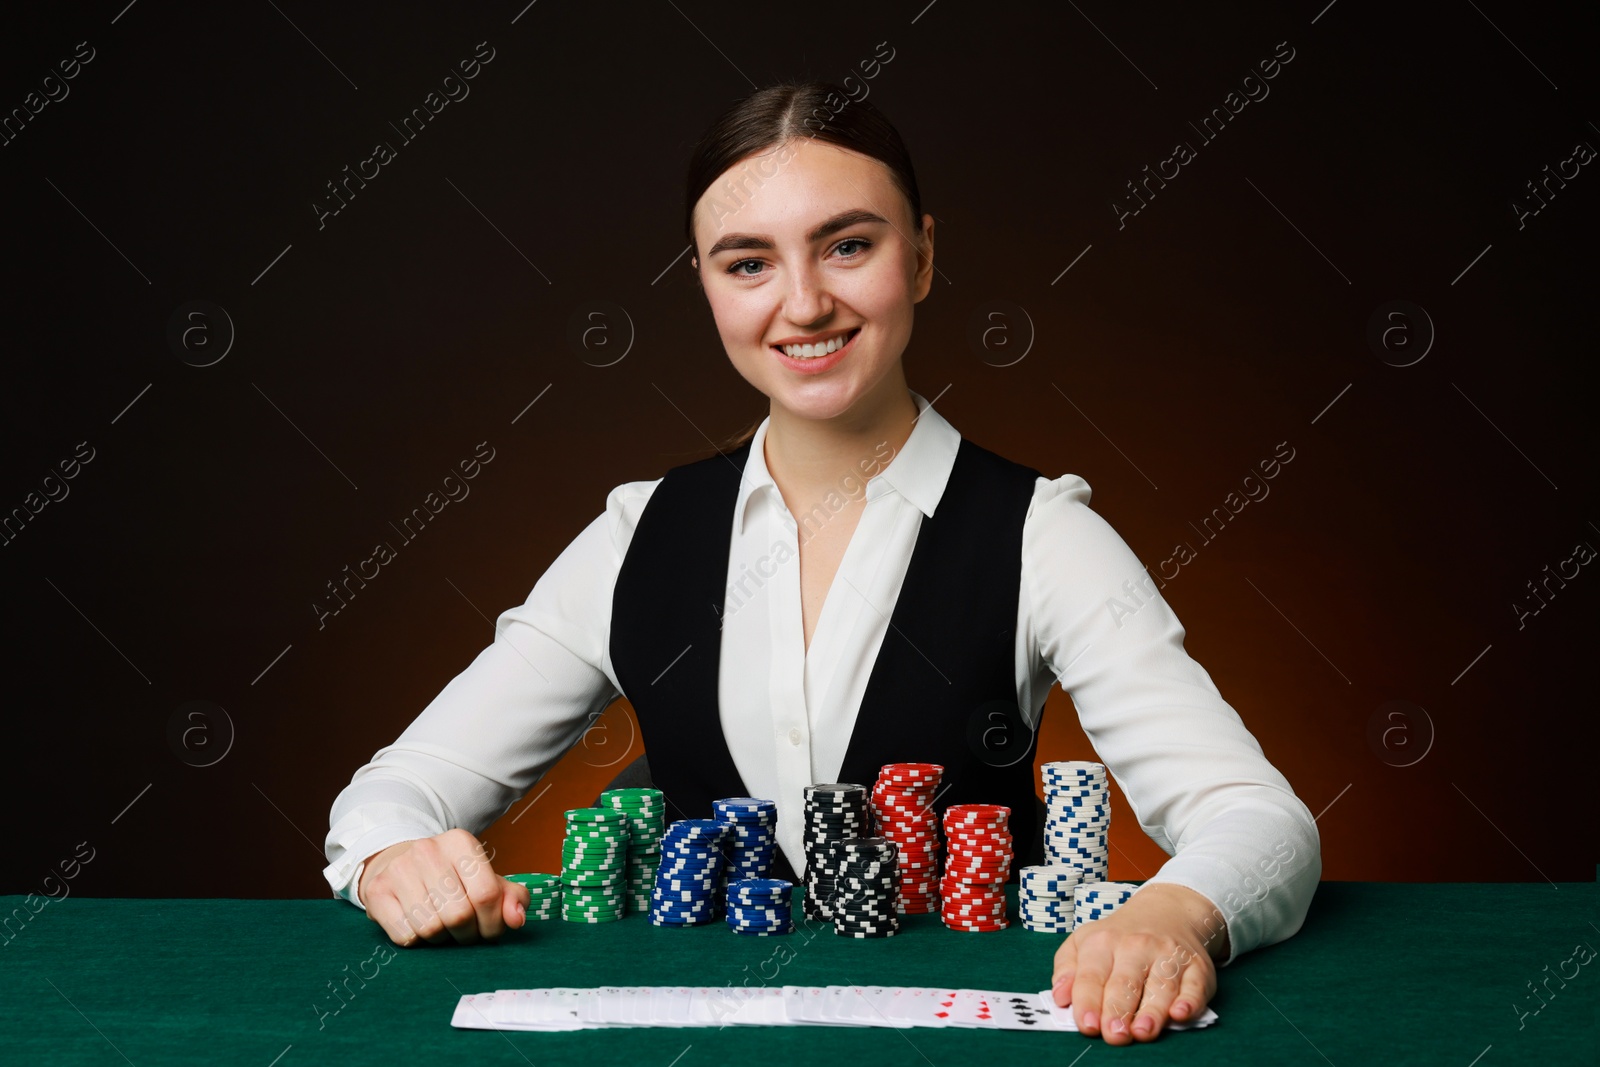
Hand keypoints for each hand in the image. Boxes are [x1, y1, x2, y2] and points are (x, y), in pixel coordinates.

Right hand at [358, 829, 529, 946]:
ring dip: (441, 939)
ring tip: (442, 927)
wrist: (397, 865)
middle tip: (465, 933)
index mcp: (460, 842)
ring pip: (431, 928)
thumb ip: (510, 897)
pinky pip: (405, 936)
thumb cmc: (450, 878)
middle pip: (459, 915)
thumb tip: (517, 918)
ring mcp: (398, 869)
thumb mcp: (484, 880)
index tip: (489, 930)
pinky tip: (417, 925)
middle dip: (468, 935)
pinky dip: (416, 940)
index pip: (487, 894)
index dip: (493, 923)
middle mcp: (428, 850)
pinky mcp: (376, 892)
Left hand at [1049, 883, 1226, 1043]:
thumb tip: (1059, 996)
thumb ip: (1067, 969)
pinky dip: (1189, 1001)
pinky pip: (1194, 986)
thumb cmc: (1119, 937)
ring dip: (1152, 1011)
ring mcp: (1168, 955)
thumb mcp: (1084, 942)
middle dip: (1118, 1010)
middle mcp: (1137, 946)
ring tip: (1142, 1032)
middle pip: (1125, 982)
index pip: (1092, 975)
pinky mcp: (1197, 967)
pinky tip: (1180, 1014)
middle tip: (1114, 1034)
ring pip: (1160, 986)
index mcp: (1103, 942)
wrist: (1167, 911)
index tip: (1087, 1024)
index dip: (1088, 1001)